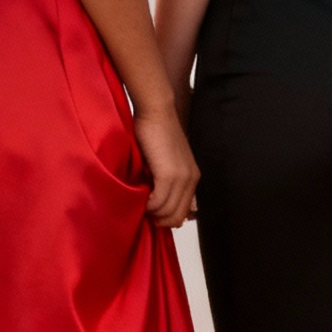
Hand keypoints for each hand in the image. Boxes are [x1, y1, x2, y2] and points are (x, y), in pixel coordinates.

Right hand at [132, 105, 199, 227]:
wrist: (156, 111)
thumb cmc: (155, 131)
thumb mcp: (164, 160)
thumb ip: (164, 179)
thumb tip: (153, 201)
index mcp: (192, 177)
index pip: (182, 212)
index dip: (165, 218)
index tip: (149, 213)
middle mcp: (191, 179)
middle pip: (176, 217)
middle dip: (158, 220)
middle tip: (142, 211)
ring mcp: (182, 178)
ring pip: (167, 213)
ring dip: (151, 212)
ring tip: (139, 203)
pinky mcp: (169, 175)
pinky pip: (158, 203)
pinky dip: (147, 205)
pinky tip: (139, 197)